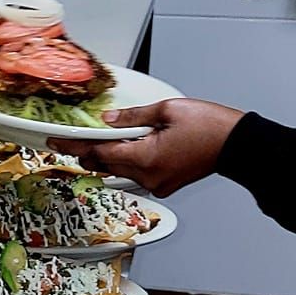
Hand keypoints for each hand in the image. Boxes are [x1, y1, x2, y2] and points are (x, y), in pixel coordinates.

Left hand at [56, 99, 243, 193]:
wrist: (238, 144)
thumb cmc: (211, 127)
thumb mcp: (167, 110)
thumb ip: (133, 116)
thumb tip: (109, 120)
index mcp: (146, 158)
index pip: (100, 152)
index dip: (76, 145)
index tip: (58, 142)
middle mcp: (148, 176)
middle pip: (106, 165)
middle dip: (89, 151)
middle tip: (74, 139)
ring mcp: (156, 183)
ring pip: (119, 171)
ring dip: (109, 157)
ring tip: (101, 141)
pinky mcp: (164, 184)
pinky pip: (136, 174)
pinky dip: (128, 161)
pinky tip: (129, 148)